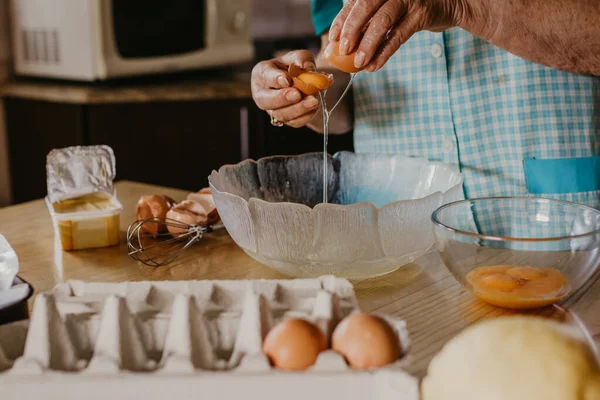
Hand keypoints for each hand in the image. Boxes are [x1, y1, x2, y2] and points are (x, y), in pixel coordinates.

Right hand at [251, 51, 321, 127]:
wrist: (304, 84)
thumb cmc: (295, 67)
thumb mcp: (299, 57)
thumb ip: (302, 59)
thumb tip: (307, 68)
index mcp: (261, 73)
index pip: (265, 76)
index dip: (275, 79)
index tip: (287, 80)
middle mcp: (262, 94)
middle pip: (265, 100)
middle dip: (282, 98)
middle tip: (297, 94)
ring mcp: (272, 110)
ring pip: (280, 114)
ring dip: (297, 109)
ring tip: (313, 101)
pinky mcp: (285, 120)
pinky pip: (293, 122)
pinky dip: (305, 116)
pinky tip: (314, 108)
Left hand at [328, 0, 467, 71]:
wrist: (451, 3)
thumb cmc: (411, 8)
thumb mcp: (389, 7)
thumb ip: (369, 20)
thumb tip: (342, 45)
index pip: (355, 1)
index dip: (341, 20)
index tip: (332, 39)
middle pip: (366, 6)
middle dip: (351, 30)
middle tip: (342, 51)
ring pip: (382, 21)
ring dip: (368, 44)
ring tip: (358, 63)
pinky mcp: (422, 14)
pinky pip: (398, 36)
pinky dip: (384, 53)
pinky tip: (374, 66)